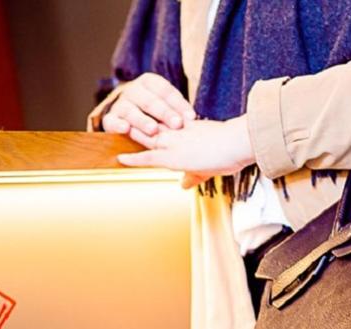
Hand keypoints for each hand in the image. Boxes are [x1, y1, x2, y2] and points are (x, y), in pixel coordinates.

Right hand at [101, 73, 195, 137]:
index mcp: (149, 82)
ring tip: (153, 129)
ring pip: (131, 111)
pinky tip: (125, 129)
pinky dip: (118, 125)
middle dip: (164, 113)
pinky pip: (112, 121)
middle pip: (150, 101)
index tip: (191, 117)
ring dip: (143, 121)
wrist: (123, 113)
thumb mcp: (164, 104)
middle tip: (177, 124)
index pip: (165, 91)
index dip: (179, 104)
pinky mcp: (110, 118)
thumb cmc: (152, 111)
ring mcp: (120, 104)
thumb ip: (176, 110)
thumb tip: (194, 120)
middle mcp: (133, 90)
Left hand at [117, 116, 255, 182]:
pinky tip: (120, 158)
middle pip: (148, 126)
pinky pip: (148, 157)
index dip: (149, 125)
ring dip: (128, 134)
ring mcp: (174, 143)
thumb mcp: (210, 164)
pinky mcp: (174, 156)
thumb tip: (182, 185)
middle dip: (132, 124)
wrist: (240, 142)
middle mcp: (177, 133)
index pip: (163, 126)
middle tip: (115, 121)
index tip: (138, 122)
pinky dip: (134, 158)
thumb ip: (193, 175)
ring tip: (110, 132)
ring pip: (144, 137)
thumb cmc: (234, 149)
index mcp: (187, 129)